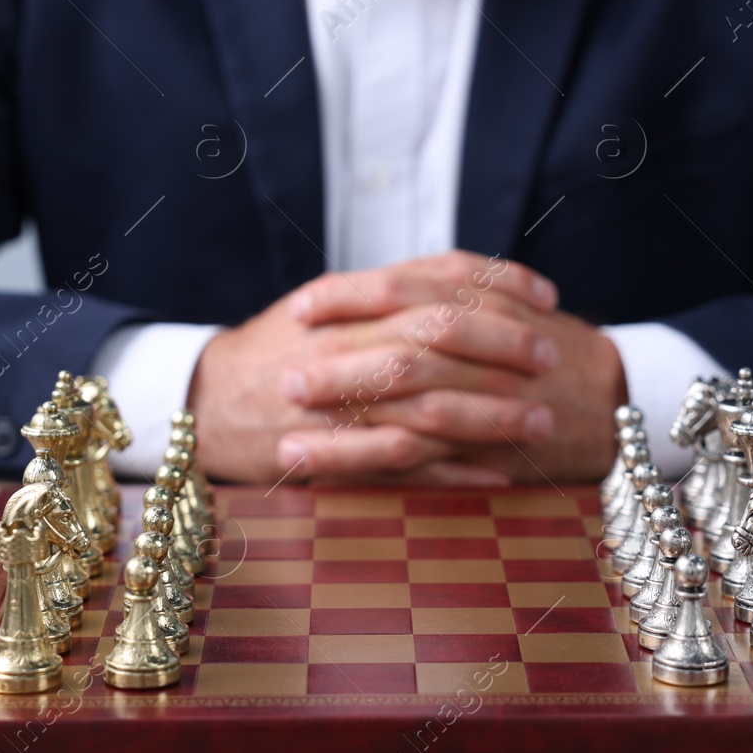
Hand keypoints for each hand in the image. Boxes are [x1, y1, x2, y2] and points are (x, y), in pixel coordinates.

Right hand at [185, 252, 564, 483]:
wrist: (199, 406)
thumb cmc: (271, 353)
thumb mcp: (325, 306)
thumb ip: (388, 293)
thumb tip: (464, 280)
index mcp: (349, 303)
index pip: (436, 279)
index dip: (499, 283)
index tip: (547, 296)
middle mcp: (344, 346)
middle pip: (439, 335)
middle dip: (504, 344)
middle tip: (553, 355)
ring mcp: (336, 404)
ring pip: (426, 403)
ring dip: (490, 412)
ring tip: (540, 420)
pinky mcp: (329, 456)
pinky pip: (400, 466)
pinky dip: (452, 471)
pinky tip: (498, 473)